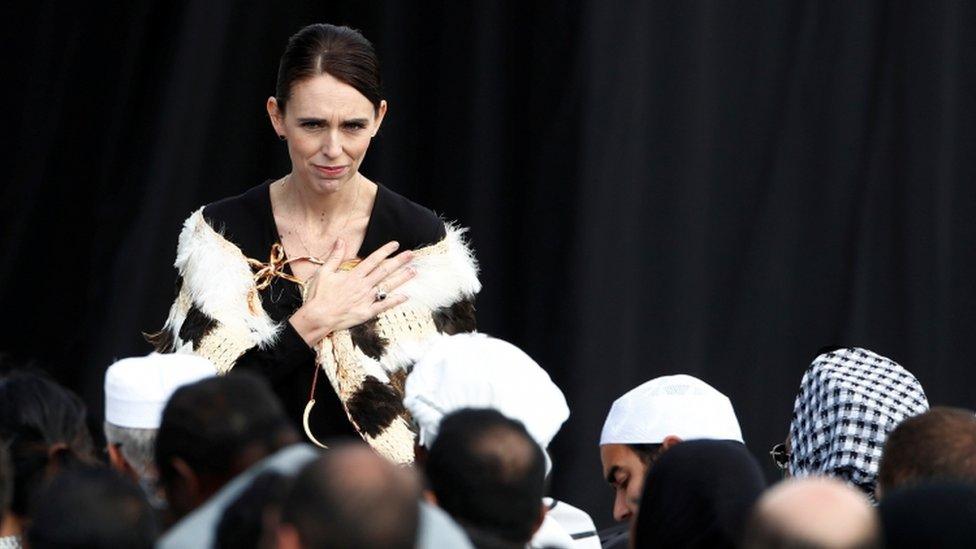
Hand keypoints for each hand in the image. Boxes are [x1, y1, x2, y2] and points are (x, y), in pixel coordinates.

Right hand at [289, 239, 415, 346]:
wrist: (318, 317)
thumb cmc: (319, 295)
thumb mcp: (324, 272)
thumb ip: (335, 256)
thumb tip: (341, 240)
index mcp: (354, 275)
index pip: (373, 260)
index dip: (385, 251)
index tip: (395, 244)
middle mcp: (363, 285)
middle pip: (384, 271)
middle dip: (399, 261)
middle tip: (411, 254)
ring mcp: (366, 299)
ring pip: (387, 286)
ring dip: (401, 278)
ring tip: (413, 271)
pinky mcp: (367, 312)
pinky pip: (384, 305)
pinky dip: (395, 301)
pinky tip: (405, 296)